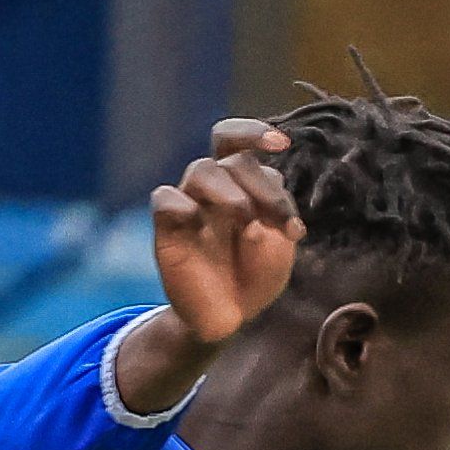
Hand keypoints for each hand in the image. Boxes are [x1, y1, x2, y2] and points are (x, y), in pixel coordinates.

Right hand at [153, 117, 303, 335]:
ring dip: (230, 192)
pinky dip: (183, 206)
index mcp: (244, 183)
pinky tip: (199, 223)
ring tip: (247, 221)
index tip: (283, 144)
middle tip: (282, 223)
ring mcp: (191, 203)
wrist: (229, 315)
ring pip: (201, 170)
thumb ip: (276, 231)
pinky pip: (166, 200)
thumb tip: (252, 225)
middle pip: (231, 158)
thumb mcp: (279, 254)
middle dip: (262, 186)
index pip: (243, 146)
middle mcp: (216, 186)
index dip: (257, 134)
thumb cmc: (256, 275)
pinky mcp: (167, 227)